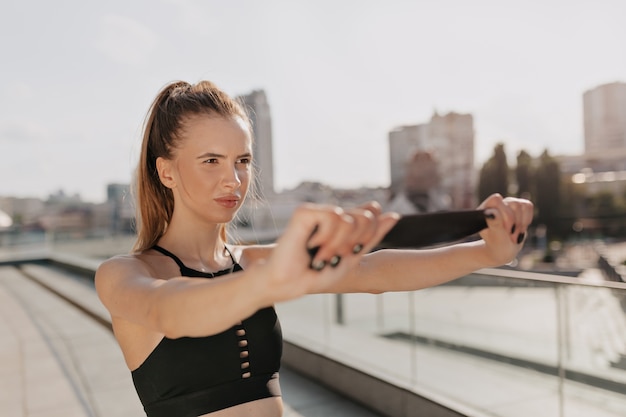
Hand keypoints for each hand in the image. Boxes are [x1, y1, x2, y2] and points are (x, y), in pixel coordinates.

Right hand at [260, 202, 398, 301]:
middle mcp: (331, 213)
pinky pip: (334, 216)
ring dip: (337, 244)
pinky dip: (326, 237)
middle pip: (365, 217)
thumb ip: (372, 236)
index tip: (349, 254)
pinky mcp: (305, 212)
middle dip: (353, 243)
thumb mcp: (351, 257)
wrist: (290, 283)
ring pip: (349, 219)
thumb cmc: (316, 273)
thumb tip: (394, 215)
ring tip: (320, 254)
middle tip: (333, 256)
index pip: (370, 215)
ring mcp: (318, 211)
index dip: (366, 238)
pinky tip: (311, 244)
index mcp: (342, 223)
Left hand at [478, 193, 533, 265]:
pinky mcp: (517, 206)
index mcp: (484, 209)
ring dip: (521, 223)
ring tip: (514, 234)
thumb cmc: (496, 244)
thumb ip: (494, 224)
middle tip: (511, 237)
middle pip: (513, 203)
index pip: (496, 200)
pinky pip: (528, 206)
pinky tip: (520, 228)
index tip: (506, 230)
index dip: (506, 215)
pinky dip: (526, 220)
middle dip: (515, 223)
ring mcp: (506, 204)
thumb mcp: (495, 236)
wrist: (503, 249)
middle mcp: (494, 204)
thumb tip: (491, 212)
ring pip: (521, 205)